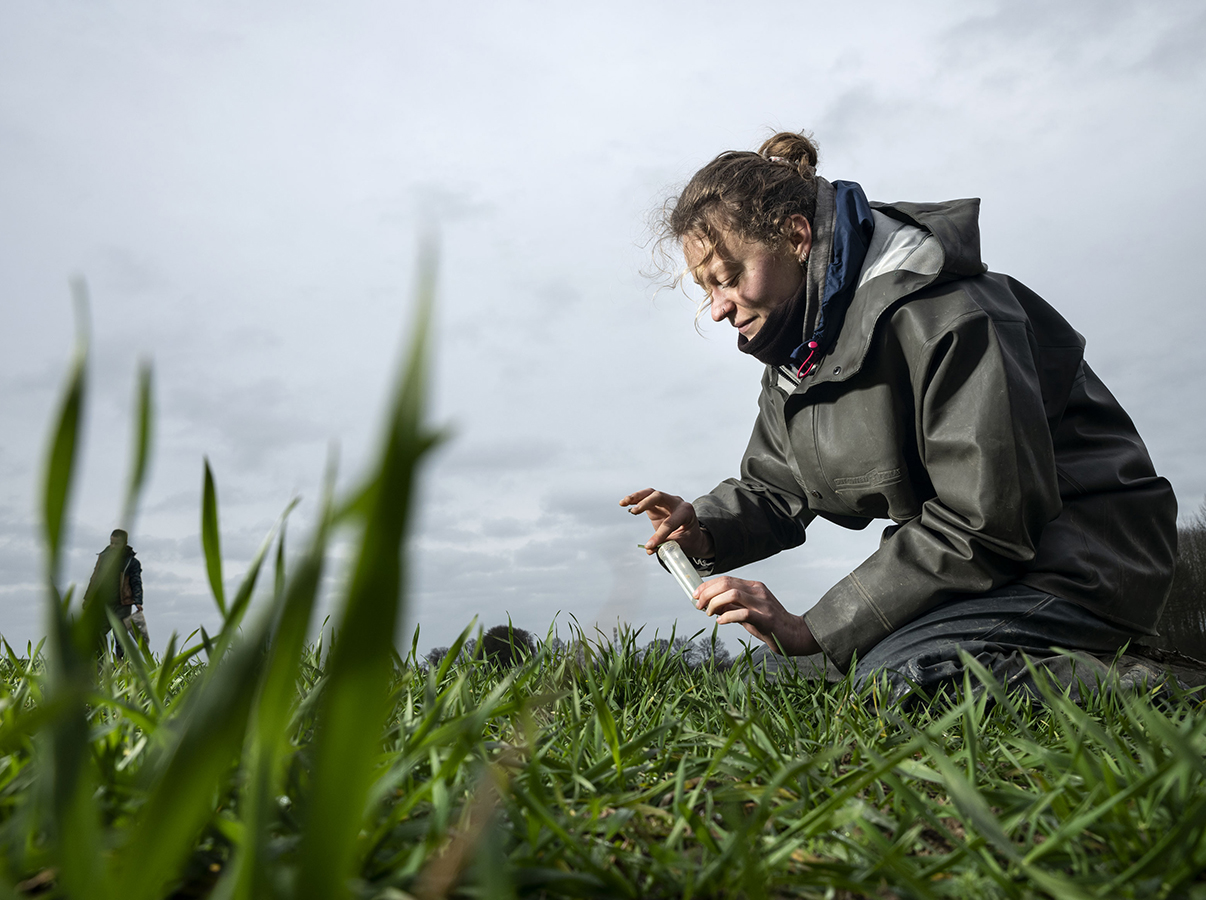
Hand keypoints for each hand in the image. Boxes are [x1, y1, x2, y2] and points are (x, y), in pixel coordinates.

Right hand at [620, 488, 714, 557]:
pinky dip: (634, 499)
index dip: (659, 534)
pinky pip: (645, 497)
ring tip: (624, 502)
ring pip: (651, 493)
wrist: (692, 534)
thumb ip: (666, 546)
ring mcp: (667, 501)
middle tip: (635, 511)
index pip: (671, 522)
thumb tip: (650, 549)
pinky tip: (624, 502)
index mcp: (686, 513)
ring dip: (637, 497)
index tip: (649, 545)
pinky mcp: (658, 504)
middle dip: (646, 503)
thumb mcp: (681, 544)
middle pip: (660, 497)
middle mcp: (677, 503)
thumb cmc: (688, 539)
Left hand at [693, 576, 819, 655]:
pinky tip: (721, 622)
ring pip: (732, 594)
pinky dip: (728, 616)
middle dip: (707, 593)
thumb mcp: (748, 612)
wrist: (795, 635)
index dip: (707, 586)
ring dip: (715, 603)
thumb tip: (711, 606)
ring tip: (709, 613)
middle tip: (699, 605)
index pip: (725, 579)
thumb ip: (732, 607)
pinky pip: (743, 613)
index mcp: (753, 587)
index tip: (695, 596)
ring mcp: (763, 604)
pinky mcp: (766, 618)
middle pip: (726, 583)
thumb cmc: (770, 624)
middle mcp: (758, 591)